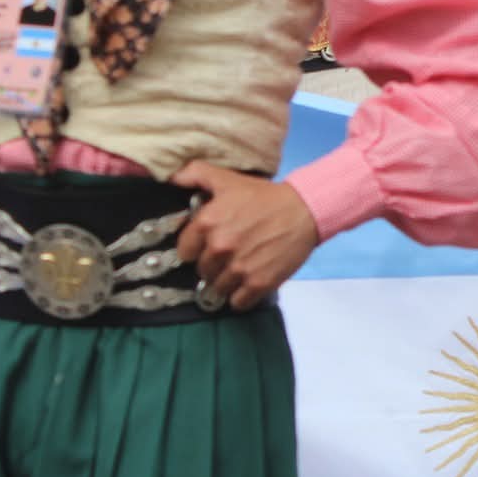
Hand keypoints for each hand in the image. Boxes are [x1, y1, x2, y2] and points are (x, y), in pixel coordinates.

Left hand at [174, 162, 320, 309]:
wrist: (305, 210)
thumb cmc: (265, 196)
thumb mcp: (228, 179)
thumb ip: (196, 174)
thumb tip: (172, 178)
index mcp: (206, 223)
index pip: (185, 252)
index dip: (196, 249)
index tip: (208, 246)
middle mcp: (219, 248)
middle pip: (203, 271)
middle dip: (214, 265)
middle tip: (229, 256)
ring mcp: (239, 268)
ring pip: (219, 288)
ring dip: (227, 282)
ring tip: (240, 270)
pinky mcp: (259, 283)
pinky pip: (238, 302)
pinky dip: (242, 296)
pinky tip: (249, 283)